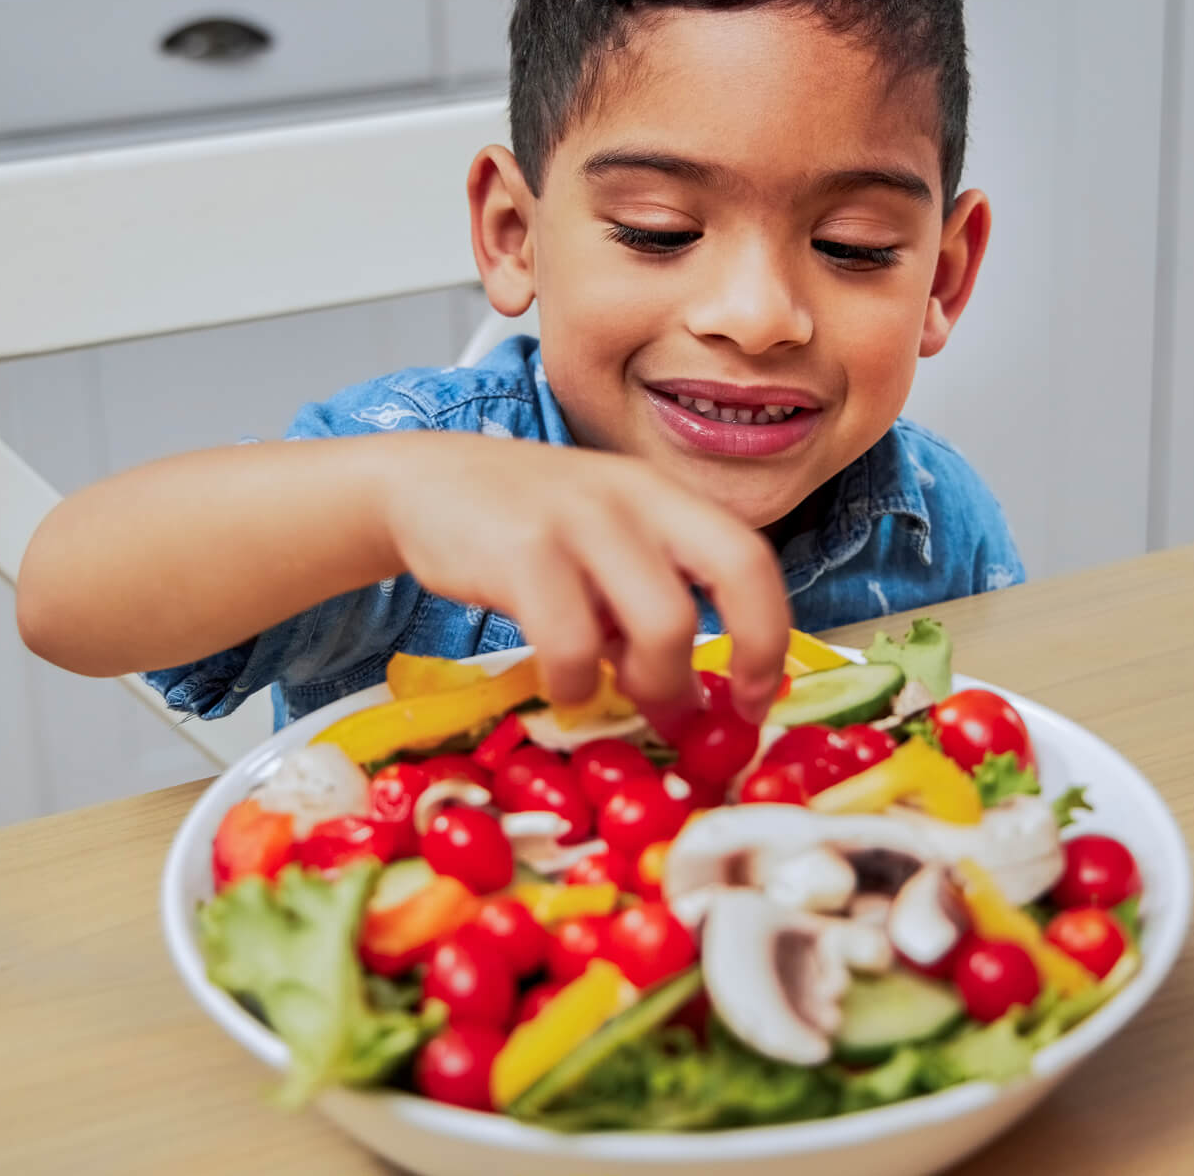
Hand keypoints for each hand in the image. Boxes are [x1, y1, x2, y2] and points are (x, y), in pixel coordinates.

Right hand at [376, 434, 790, 721]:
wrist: (422, 483)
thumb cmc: (524, 527)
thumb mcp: (602, 547)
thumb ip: (645, 607)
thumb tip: (687, 702)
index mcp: (666, 496)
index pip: (752, 557)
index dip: (771, 635)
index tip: (755, 699)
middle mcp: (638, 495)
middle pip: (737, 570)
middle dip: (745, 653)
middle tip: (700, 711)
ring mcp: (583, 517)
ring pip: (665, 620)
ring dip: (652, 683)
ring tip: (615, 694)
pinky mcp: (523, 548)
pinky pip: (574, 640)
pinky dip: (575, 681)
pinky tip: (561, 682)